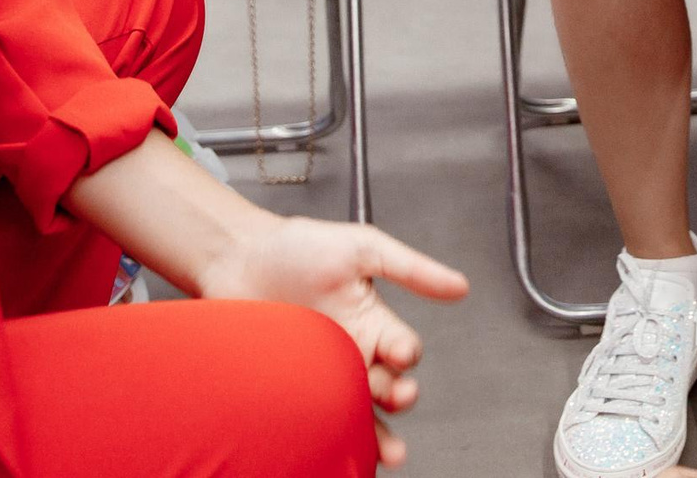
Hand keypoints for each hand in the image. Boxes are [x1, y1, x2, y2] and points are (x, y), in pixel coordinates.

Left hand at [195, 215, 468, 467]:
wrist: (236, 257)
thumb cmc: (296, 246)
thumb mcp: (362, 248)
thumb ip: (411, 269)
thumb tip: (460, 286)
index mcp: (372, 321)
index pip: (404, 349)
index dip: (406, 354)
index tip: (400, 352)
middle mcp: (351, 352)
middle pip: (387, 388)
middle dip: (398, 396)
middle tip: (397, 395)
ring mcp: (320, 374)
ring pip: (358, 414)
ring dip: (377, 433)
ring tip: (389, 450)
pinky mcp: (290, 389)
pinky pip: (315, 420)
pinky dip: (331, 438)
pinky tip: (340, 447)